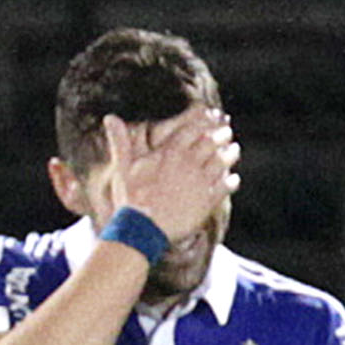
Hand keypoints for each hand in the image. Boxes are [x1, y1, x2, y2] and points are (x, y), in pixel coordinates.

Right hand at [98, 107, 239, 248]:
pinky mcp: (207, 201)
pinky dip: (231, 181)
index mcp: (170, 153)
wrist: (142, 228)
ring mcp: (201, 183)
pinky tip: (233, 178)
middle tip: (226, 130)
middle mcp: (189, 164)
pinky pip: (225, 187)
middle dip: (221, 135)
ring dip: (230, 154)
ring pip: (222, 162)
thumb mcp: (123, 166)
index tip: (211, 116)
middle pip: (212, 143)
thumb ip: (121, 140)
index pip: (192, 130)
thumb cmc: (130, 196)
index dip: (203, 121)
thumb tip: (109, 117)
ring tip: (234, 149)